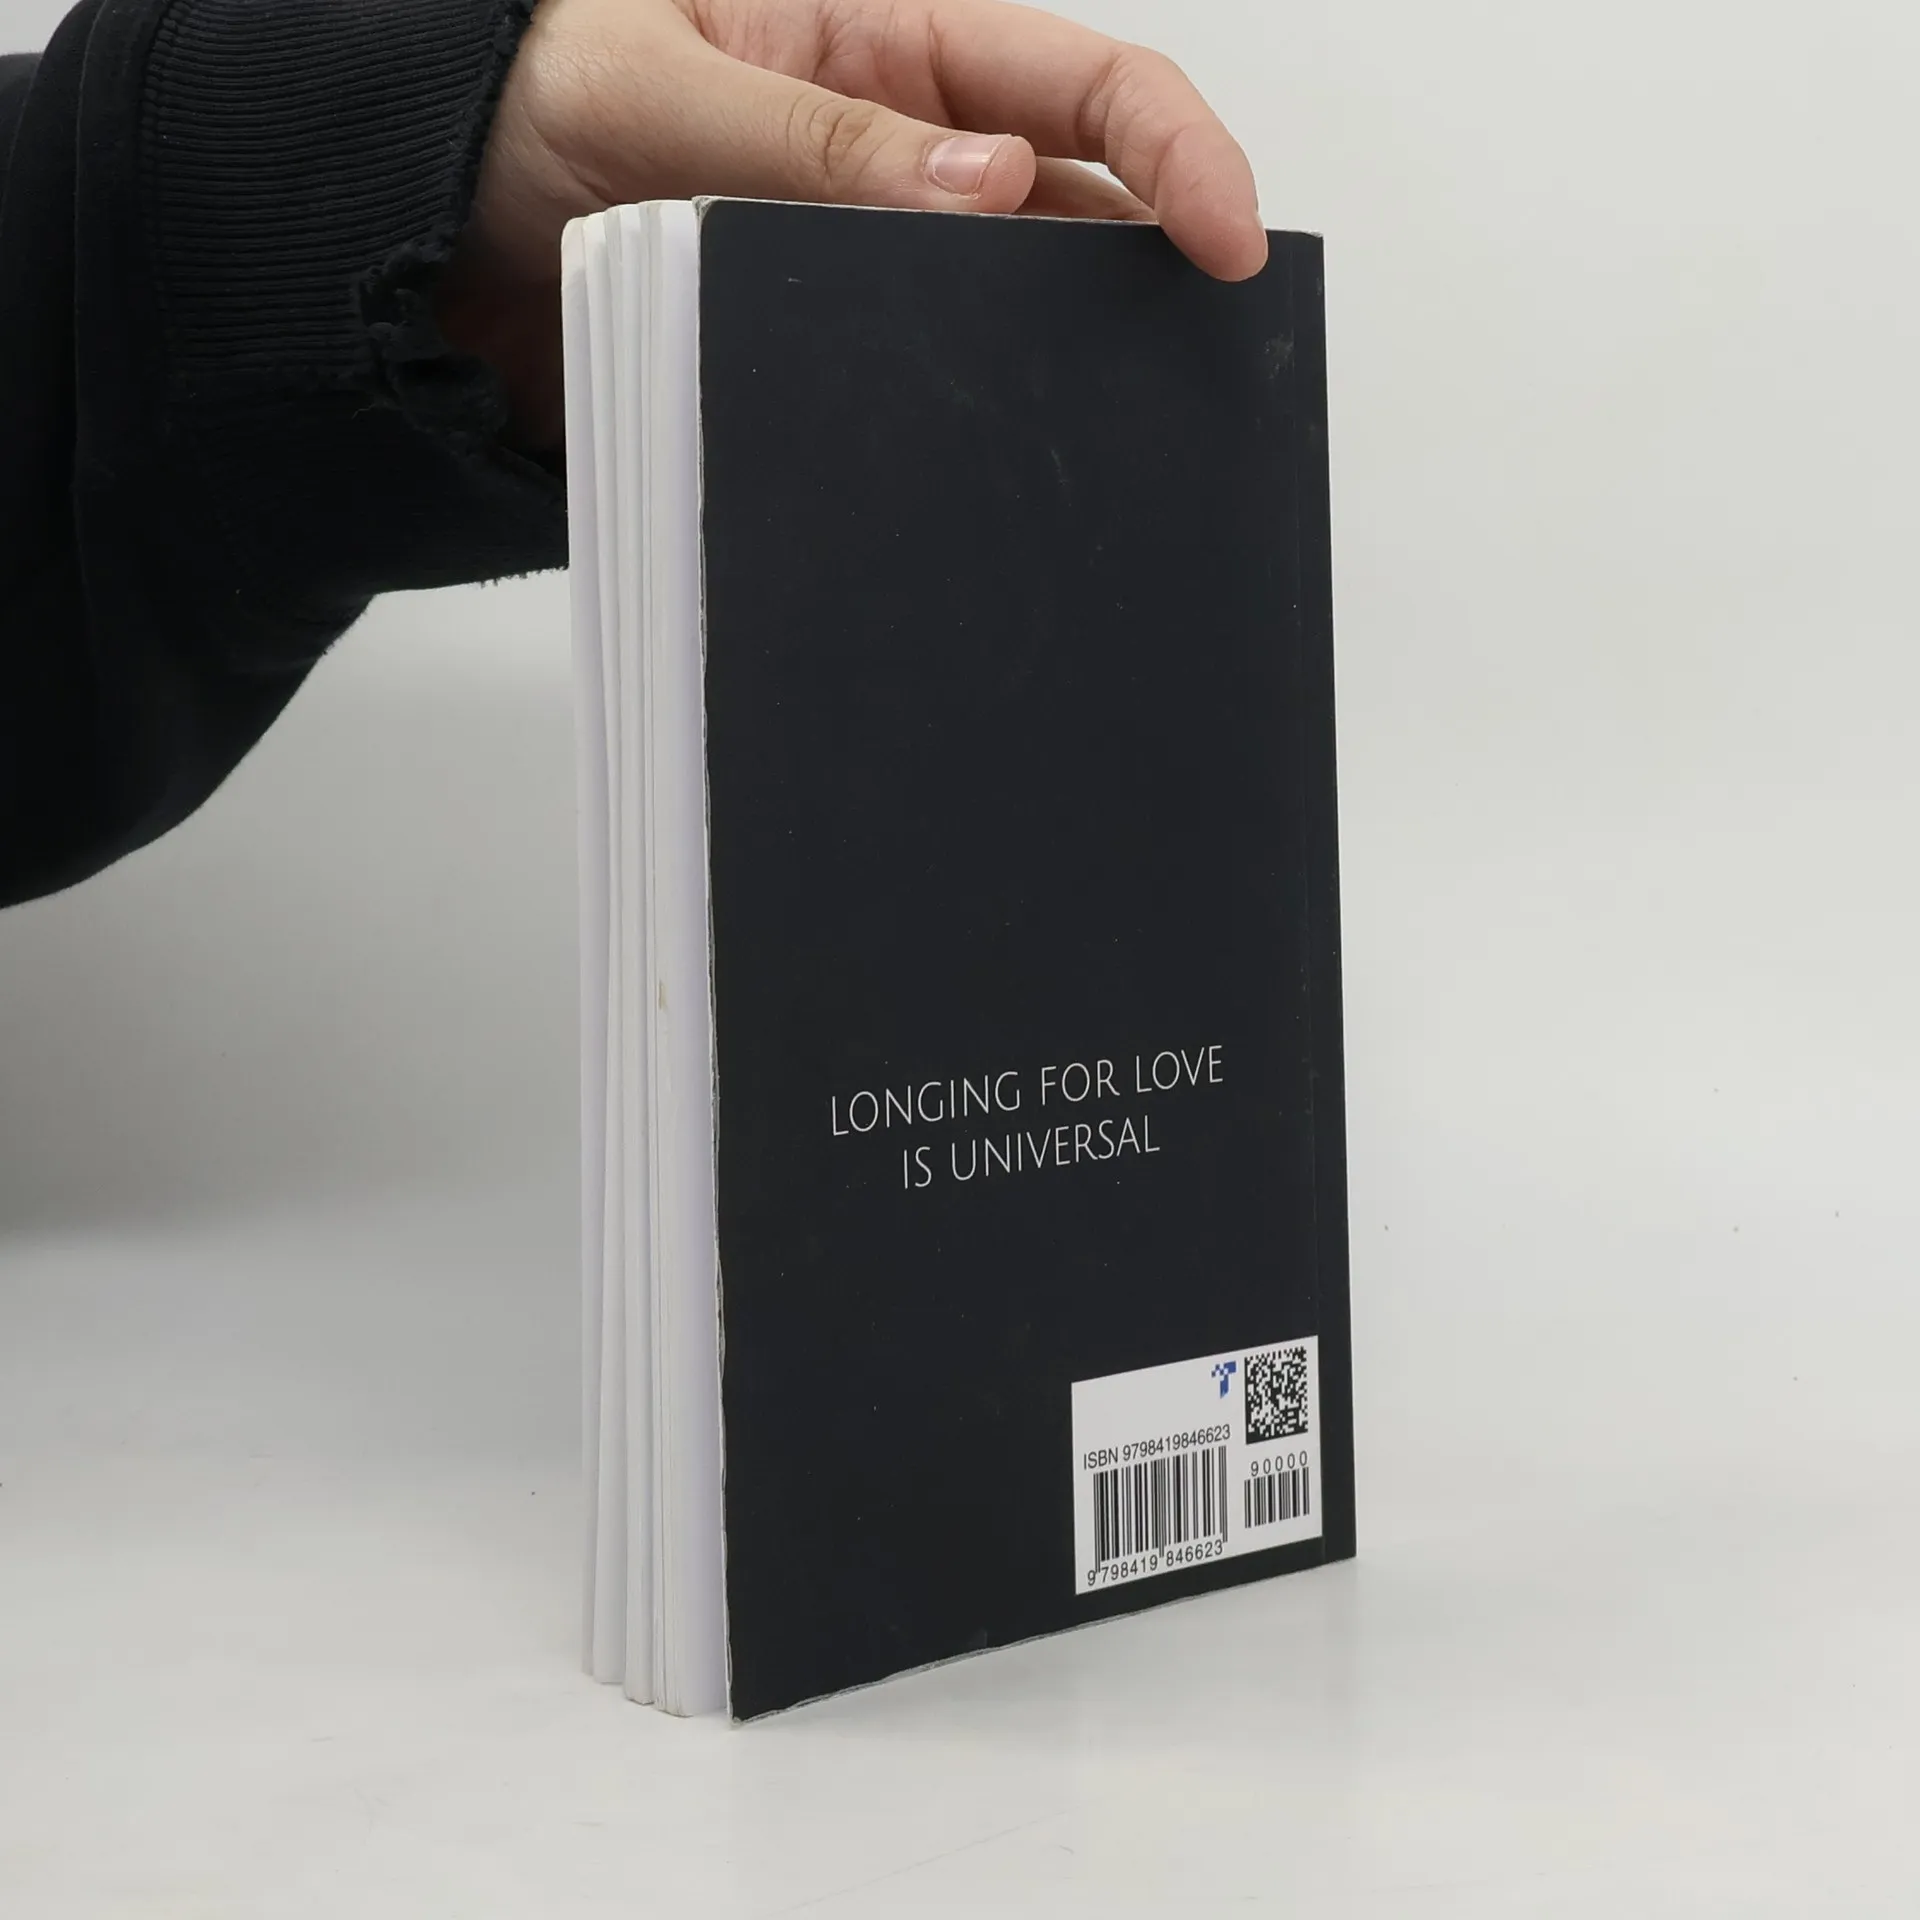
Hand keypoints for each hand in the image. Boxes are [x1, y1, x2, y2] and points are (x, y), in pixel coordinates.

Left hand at [438, 0, 1266, 452]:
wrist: (411, 243)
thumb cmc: (509, 109)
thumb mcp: (660, 87)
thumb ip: (818, 141)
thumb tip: (987, 191)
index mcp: (879, 45)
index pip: (1078, 85)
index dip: (1176, 150)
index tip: (1229, 238)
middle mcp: (893, 158)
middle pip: (1075, 209)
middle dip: (1145, 274)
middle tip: (1187, 361)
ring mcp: (859, 267)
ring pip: (1006, 317)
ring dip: (1051, 366)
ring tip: (1093, 430)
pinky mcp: (813, 357)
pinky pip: (911, 396)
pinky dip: (952, 429)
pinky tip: (971, 463)